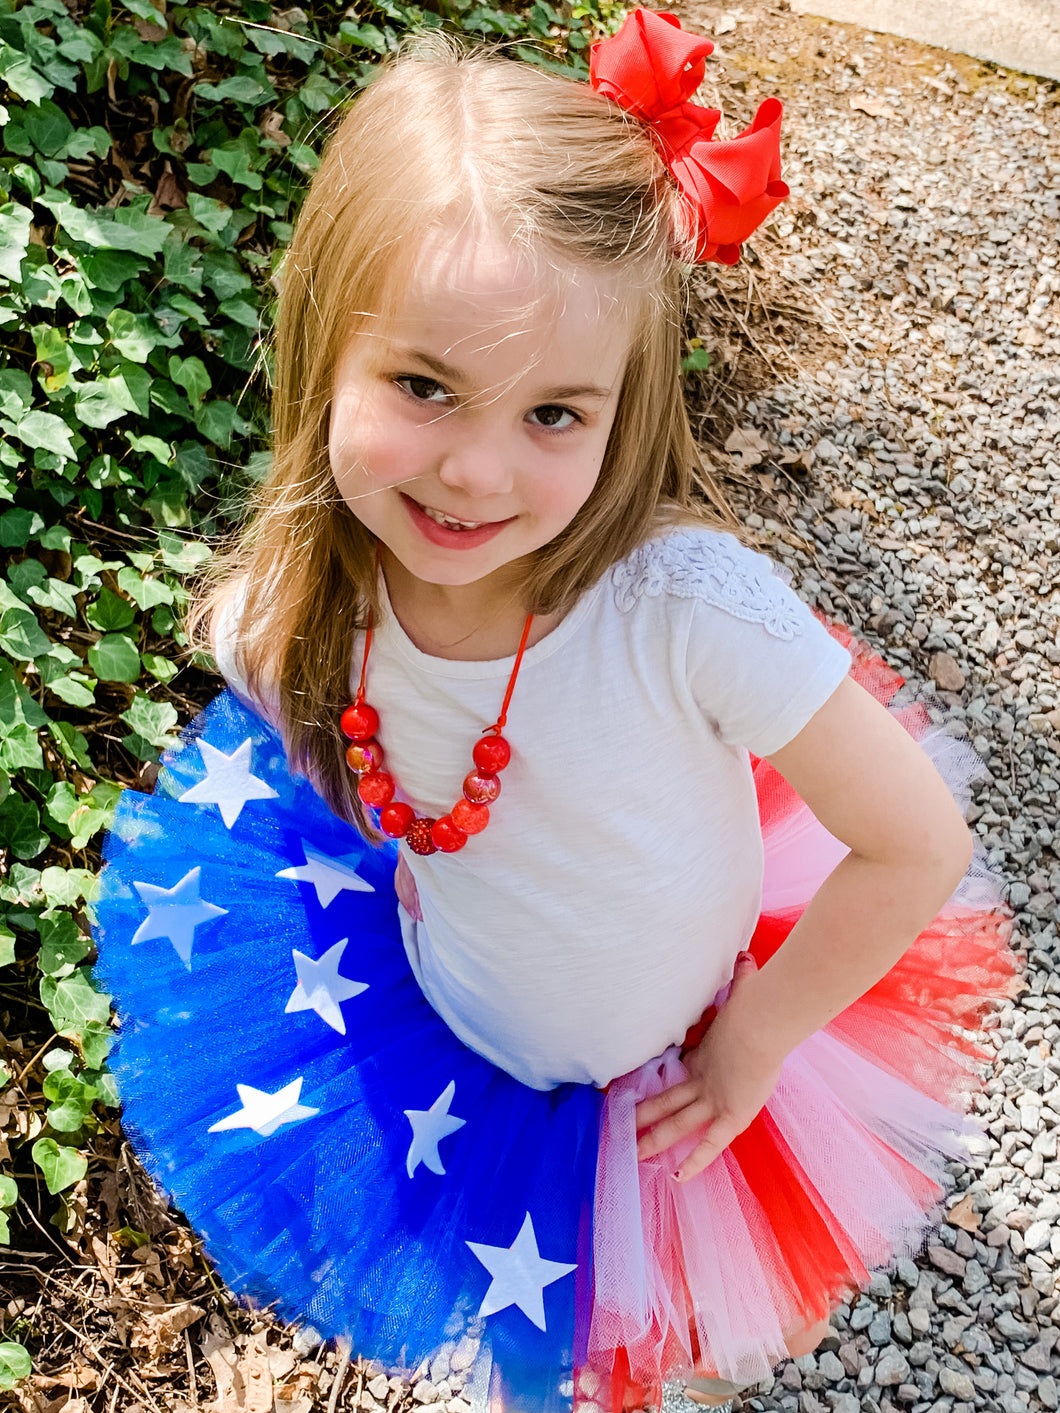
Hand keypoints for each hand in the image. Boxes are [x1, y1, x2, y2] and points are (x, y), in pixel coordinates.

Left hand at [634, 951, 782, 1182]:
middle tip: (616, 1125)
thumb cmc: (757, 1004)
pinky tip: (676, 1177)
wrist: (764, 1019)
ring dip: (655, 1139)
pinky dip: (695, 1161)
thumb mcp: (748, 988)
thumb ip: (745, 976)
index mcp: (706, 1053)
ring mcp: (715, 1098)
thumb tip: (746, 958)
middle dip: (642, 1115)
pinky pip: (710, 1143)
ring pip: (678, 1123)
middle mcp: (704, 1078)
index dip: (660, 1083)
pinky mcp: (731, 1114)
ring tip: (630, 1154)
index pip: (678, 1074)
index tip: (637, 1090)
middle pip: (666, 1100)